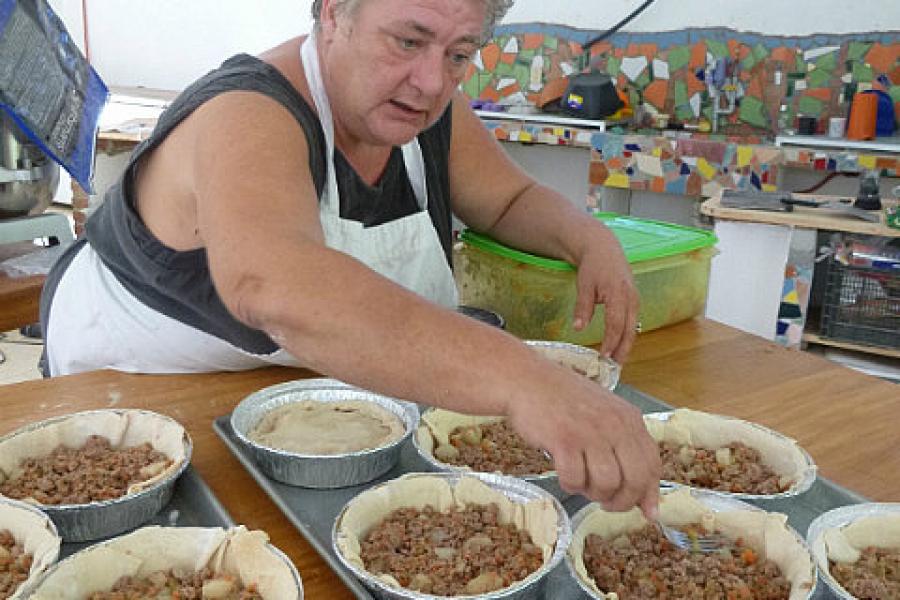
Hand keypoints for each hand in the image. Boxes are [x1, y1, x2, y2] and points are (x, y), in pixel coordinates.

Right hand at [507, 371, 660, 517]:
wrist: (529, 380)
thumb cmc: (567, 402)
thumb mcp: (606, 418)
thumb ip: (628, 452)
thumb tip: (650, 506)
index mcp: (629, 419)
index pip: (653, 466)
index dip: (647, 492)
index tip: (641, 508)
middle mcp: (614, 425)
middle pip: (635, 480)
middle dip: (621, 501)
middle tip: (606, 502)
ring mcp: (590, 432)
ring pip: (606, 484)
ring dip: (593, 493)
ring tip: (582, 482)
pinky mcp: (564, 440)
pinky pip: (574, 479)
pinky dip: (570, 485)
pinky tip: (565, 474)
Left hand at [572, 232, 639, 363]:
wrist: (604, 248)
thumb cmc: (593, 266)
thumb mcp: (584, 285)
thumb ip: (583, 307)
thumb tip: (578, 328)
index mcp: (618, 294)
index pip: (616, 324)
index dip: (611, 342)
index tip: (604, 356)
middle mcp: (631, 298)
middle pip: (629, 330)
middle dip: (622, 350)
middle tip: (614, 367)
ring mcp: (635, 300)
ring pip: (633, 328)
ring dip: (626, 345)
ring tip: (617, 361)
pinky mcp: (633, 301)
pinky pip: (632, 322)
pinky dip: (627, 335)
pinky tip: (619, 346)